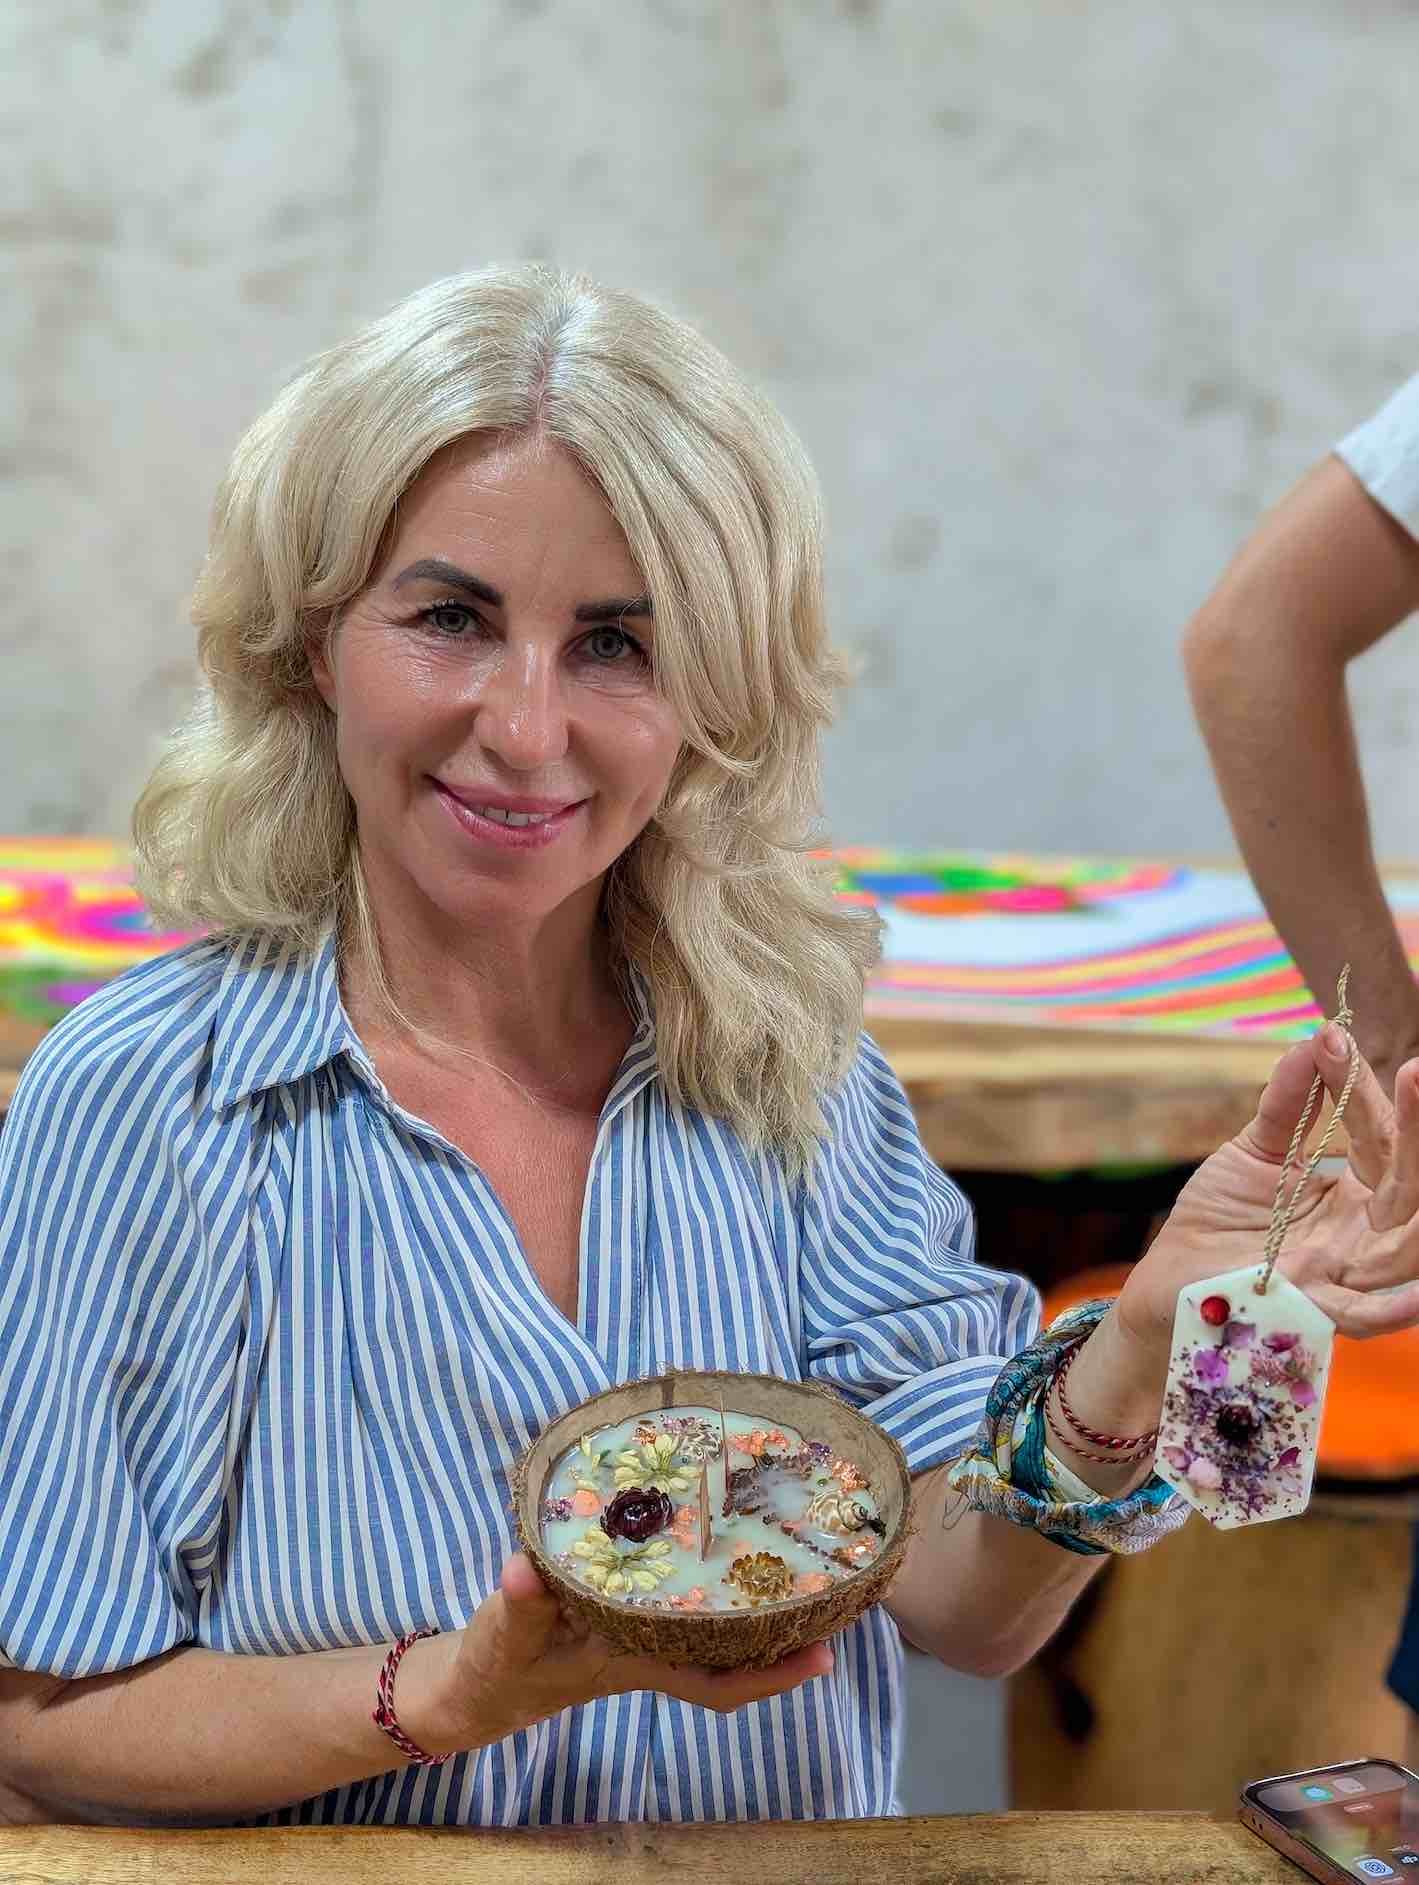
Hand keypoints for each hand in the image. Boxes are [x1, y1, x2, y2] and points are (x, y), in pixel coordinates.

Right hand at [404, 1554, 833, 1753]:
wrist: (481, 1681)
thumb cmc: (497, 1665)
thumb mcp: (502, 1639)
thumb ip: (515, 1607)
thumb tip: (526, 1571)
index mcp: (634, 1659)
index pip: (716, 1681)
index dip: (772, 1674)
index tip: (825, 1654)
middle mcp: (652, 1645)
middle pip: (735, 1646)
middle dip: (786, 1623)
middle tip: (839, 1579)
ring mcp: (643, 1625)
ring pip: (717, 1618)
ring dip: (755, 1592)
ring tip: (802, 1548)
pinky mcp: (628, 1602)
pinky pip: (687, 1591)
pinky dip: (712, 1572)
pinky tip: (727, 1534)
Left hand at [1114, 1029, 1418, 1360]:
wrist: (1173, 1273)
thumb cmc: (1221, 1215)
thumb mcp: (1255, 1150)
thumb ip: (1289, 1101)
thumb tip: (1319, 1038)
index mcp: (1360, 1192)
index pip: (1382, 1138)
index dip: (1372, 1092)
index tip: (1339, 1038)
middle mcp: (1364, 1232)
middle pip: (1411, 1184)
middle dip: (1418, 1131)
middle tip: (1415, 1069)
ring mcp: (1344, 1273)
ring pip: (1407, 1247)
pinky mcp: (1312, 1310)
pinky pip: (1367, 1315)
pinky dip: (1396, 1307)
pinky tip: (1417, 1295)